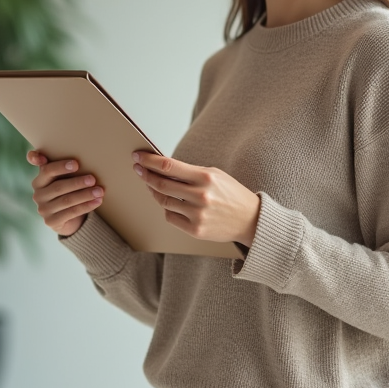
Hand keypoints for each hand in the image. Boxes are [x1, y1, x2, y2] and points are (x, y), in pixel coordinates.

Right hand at [27, 150, 104, 236]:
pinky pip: (71, 212)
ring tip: (100, 191)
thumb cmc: (67, 191)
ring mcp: (43, 209)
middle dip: (77, 182)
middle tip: (93, 179)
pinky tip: (98, 201)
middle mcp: (38, 194)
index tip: (76, 164)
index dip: (58, 166)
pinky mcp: (51, 221)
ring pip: (66, 200)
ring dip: (85, 195)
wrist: (67, 219)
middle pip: (58, 186)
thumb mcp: (63, 178)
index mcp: (39, 180)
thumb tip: (81, 159)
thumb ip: (64, 168)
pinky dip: (86, 206)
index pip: (46, 170)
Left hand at [132, 151, 260, 246]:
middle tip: (138, 169)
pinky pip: (170, 217)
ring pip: (163, 201)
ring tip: (152, 185)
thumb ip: (190, 172)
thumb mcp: (215, 175)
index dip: (149, 161)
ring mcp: (197, 215)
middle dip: (145, 175)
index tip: (137, 156)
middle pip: (161, 184)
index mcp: (206, 177)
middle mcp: (200, 196)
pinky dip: (167, 209)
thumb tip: (162, 167)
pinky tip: (168, 203)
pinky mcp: (195, 230)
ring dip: (154, 192)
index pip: (169, 166)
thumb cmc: (231, 194)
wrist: (250, 220)